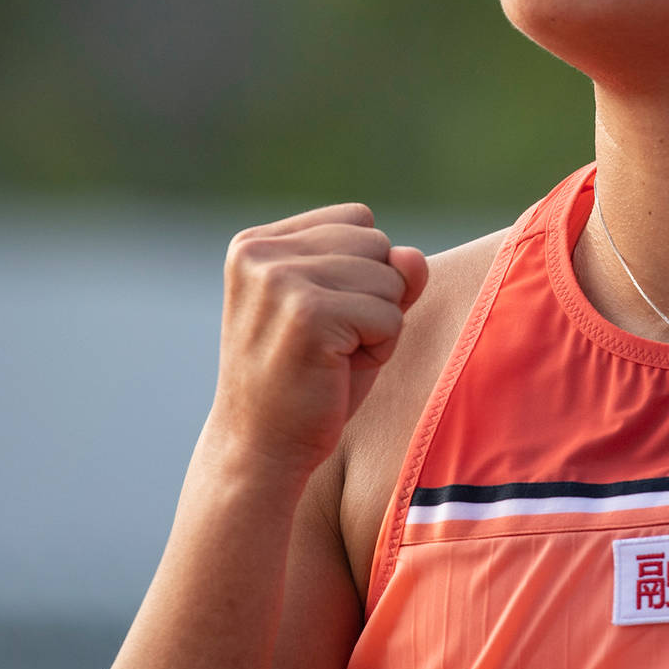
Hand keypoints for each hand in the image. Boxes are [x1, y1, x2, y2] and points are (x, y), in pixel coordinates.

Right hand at [208, 203, 427, 480]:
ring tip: (332, 357)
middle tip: (329, 343)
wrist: (261, 450)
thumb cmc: (308, 380)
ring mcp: (279, 280)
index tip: (323, 317)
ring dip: (379, 324)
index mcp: (256, 242)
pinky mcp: (307, 314)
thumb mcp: (349, 310)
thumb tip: (412, 257)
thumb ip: (386, 271)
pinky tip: (337, 371)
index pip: (357, 219)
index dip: (363, 270)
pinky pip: (390, 315)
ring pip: (389, 277)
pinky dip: (381, 348)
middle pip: (377, 242)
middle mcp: (259, 252)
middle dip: (374, 295)